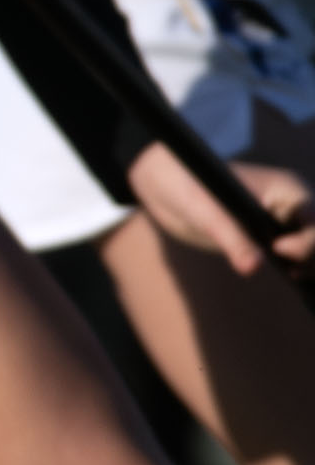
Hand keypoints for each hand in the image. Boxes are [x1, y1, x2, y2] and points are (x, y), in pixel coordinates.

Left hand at [126, 142, 314, 275]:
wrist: (165, 186)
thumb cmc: (187, 185)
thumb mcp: (207, 212)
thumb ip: (231, 238)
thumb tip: (254, 268)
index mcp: (286, 189)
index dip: (308, 241)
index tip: (279, 250)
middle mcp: (291, 205)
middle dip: (312, 256)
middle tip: (291, 271)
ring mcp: (283, 222)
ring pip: (312, 249)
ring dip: (309, 265)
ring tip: (291, 274)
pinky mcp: (270, 238)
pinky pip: (295, 256)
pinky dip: (298, 267)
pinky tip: (290, 278)